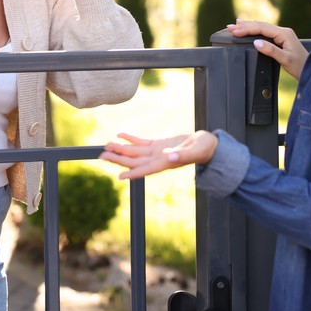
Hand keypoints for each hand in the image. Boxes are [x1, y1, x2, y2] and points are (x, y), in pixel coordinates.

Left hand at [100, 131, 218, 179]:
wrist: (207, 145)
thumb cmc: (203, 148)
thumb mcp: (194, 151)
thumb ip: (182, 155)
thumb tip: (169, 158)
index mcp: (165, 163)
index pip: (145, 170)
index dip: (132, 173)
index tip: (119, 176)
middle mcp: (158, 159)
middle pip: (134, 161)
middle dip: (119, 158)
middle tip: (102, 156)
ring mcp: (157, 152)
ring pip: (135, 152)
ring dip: (121, 149)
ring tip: (106, 146)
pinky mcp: (158, 144)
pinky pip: (141, 142)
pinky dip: (130, 139)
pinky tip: (120, 135)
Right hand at [226, 19, 308, 79]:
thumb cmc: (300, 66)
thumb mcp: (285, 59)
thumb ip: (271, 50)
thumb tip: (256, 42)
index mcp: (284, 34)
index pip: (262, 28)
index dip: (247, 29)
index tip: (234, 31)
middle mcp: (283, 31)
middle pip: (261, 25)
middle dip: (245, 26)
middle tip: (230, 27)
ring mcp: (283, 34)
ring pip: (263, 27)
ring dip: (249, 26)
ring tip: (236, 24)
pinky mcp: (282, 38)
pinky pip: (266, 31)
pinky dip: (255, 29)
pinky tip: (250, 27)